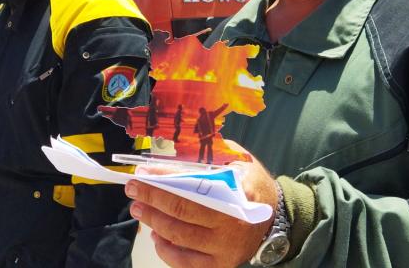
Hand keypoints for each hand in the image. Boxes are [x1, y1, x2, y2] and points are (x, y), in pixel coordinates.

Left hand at [125, 153, 276, 266]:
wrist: (276, 219)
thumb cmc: (252, 185)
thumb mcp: (240, 162)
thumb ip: (212, 156)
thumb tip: (175, 152)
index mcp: (239, 193)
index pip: (193, 184)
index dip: (164, 177)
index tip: (143, 171)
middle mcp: (232, 223)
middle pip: (182, 211)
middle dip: (152, 198)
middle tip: (133, 188)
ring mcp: (225, 248)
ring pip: (179, 236)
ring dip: (153, 221)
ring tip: (139, 209)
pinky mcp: (219, 264)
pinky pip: (185, 262)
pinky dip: (166, 250)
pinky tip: (156, 235)